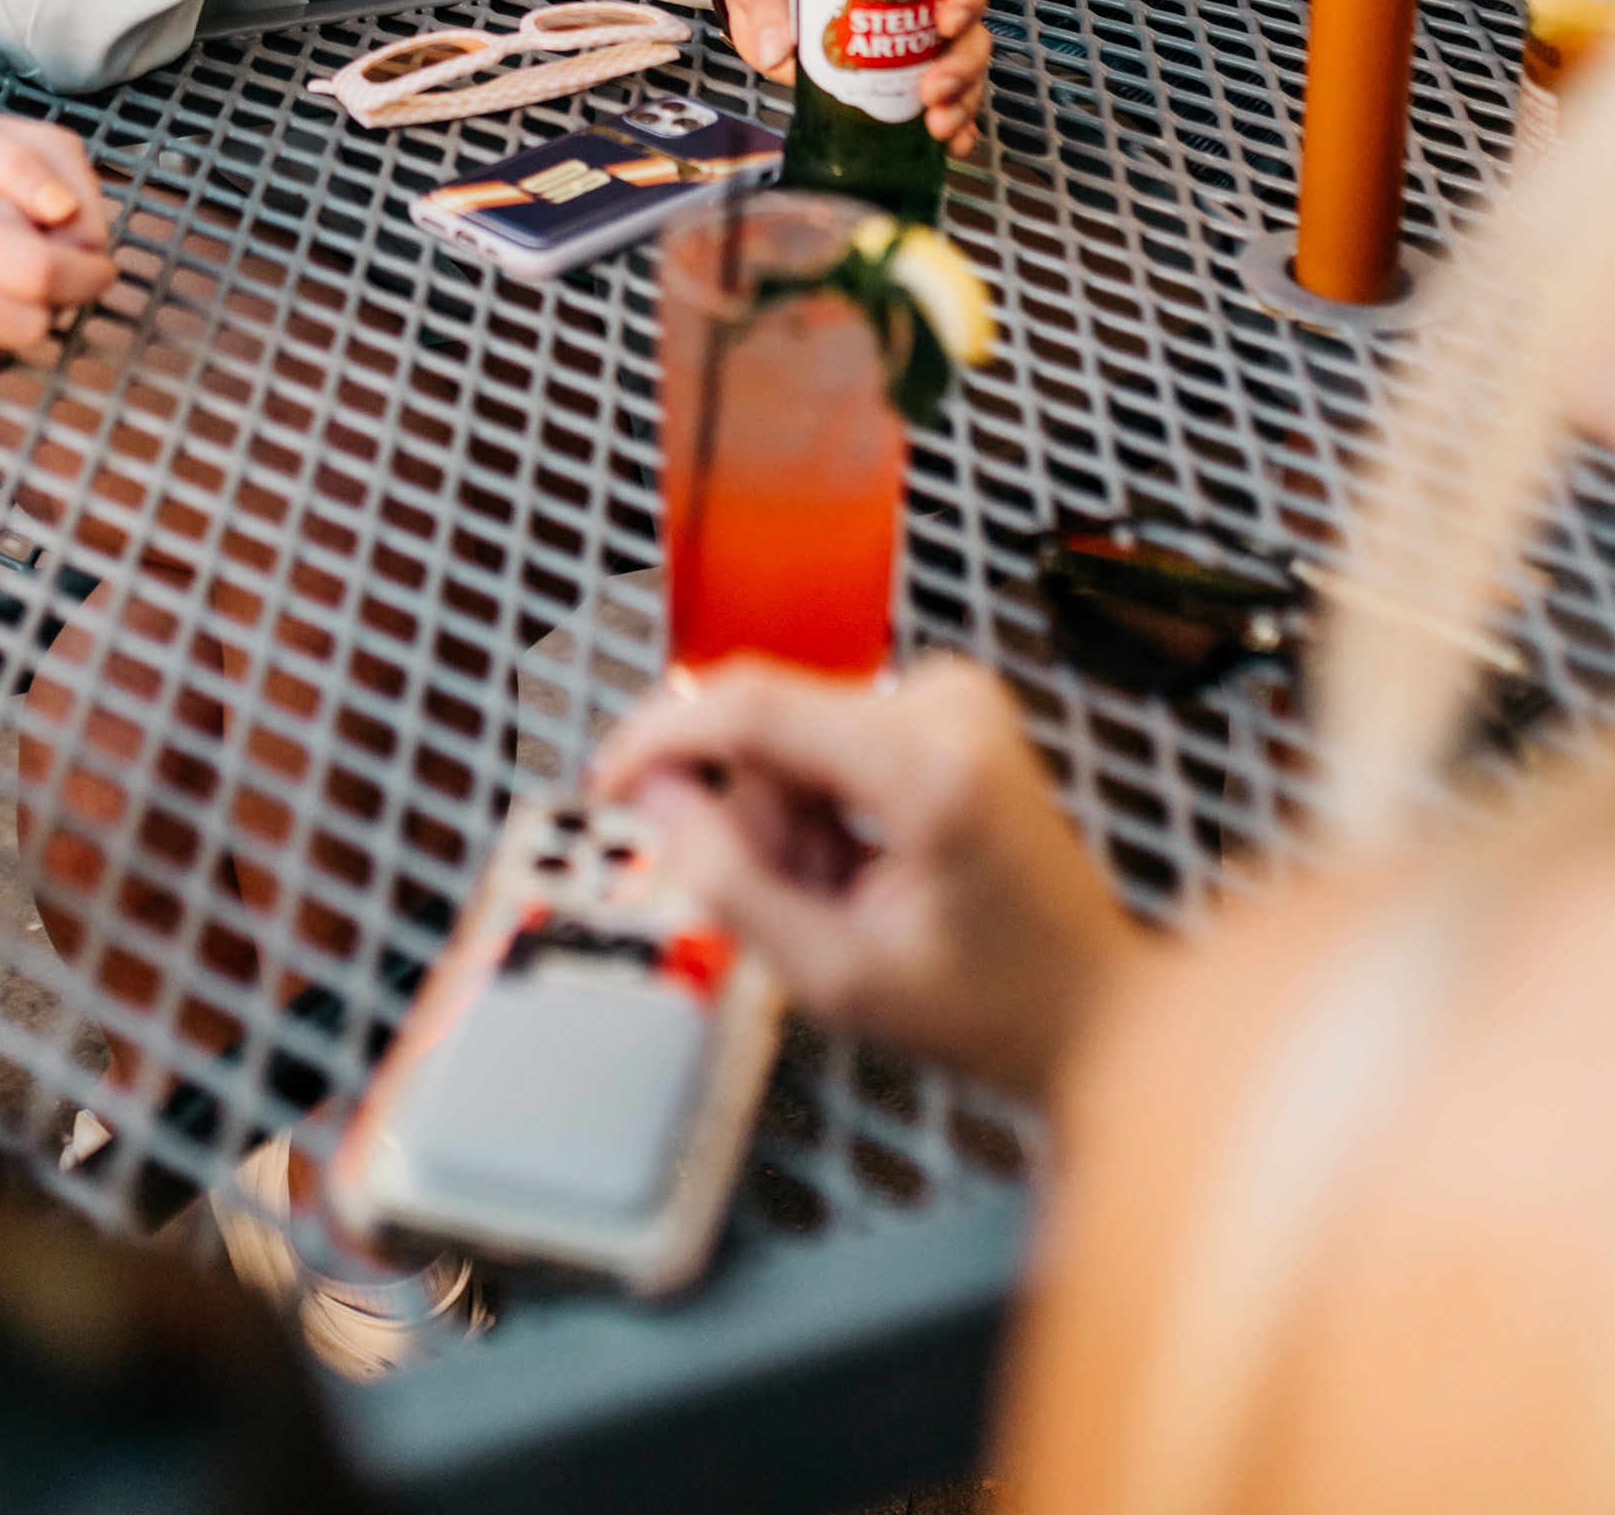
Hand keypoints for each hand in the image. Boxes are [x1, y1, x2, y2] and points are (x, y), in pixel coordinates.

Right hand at [592, 652, 1134, 1103]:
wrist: (1094, 1008)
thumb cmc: (996, 1006)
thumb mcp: (838, 977)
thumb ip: (729, 884)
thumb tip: (656, 800)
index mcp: (929, 764)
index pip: (752, 705)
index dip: (661, 739)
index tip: (609, 781)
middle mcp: (946, 705)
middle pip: (767, 728)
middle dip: (751, 819)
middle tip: (796, 906)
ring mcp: (951, 696)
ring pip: (788, 734)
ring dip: (788, 820)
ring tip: (845, 898)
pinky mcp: (945, 704)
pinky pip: (825, 735)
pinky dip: (820, 805)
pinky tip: (864, 866)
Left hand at [720, 0, 992, 151]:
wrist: (749, 2)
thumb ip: (770, 4)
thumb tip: (773, 46)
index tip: (947, 21)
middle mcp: (918, 12)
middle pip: (967, 35)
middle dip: (960, 66)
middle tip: (931, 90)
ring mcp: (911, 54)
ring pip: (962, 76)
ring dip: (960, 102)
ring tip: (937, 124)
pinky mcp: (894, 90)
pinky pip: (940, 108)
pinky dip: (954, 128)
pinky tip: (951, 144)